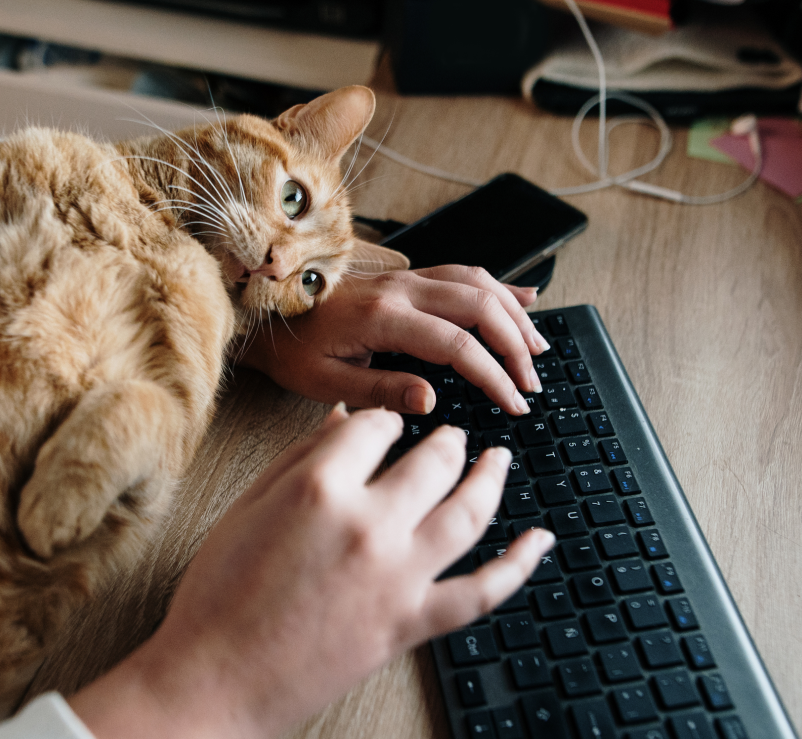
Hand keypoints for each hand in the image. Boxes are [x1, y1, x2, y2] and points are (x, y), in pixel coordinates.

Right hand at [69, 406, 554, 738]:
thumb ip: (299, 457)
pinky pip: (483, 592)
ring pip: (469, 511)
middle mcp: (369, 525)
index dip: (381, 422)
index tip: (381, 429)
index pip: (376, 426)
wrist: (214, 683)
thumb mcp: (247, 508)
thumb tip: (343, 419)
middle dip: (444, 440)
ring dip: (491, 477)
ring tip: (497, 459)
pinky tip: (541, 540)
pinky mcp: (411, 625)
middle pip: (433, 459)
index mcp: (319, 487)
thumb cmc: (216, 596)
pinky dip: (520, 565)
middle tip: (449, 437)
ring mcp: (398, 577)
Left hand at [237, 266, 549, 416]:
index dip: (493, 374)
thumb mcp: (325, 383)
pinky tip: (526, 298)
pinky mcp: (405, 277)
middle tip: (532, 383)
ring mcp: (404, 277)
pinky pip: (463, 272)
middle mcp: (400, 288)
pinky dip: (499, 286)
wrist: (263, 313)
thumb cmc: (291, 350)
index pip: (457, 344)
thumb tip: (431, 402)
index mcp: (383, 316)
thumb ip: (379, 391)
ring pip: (477, 284)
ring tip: (538, 349)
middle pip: (479, 306)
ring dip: (513, 315)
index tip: (513, 402)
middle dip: (514, 345)